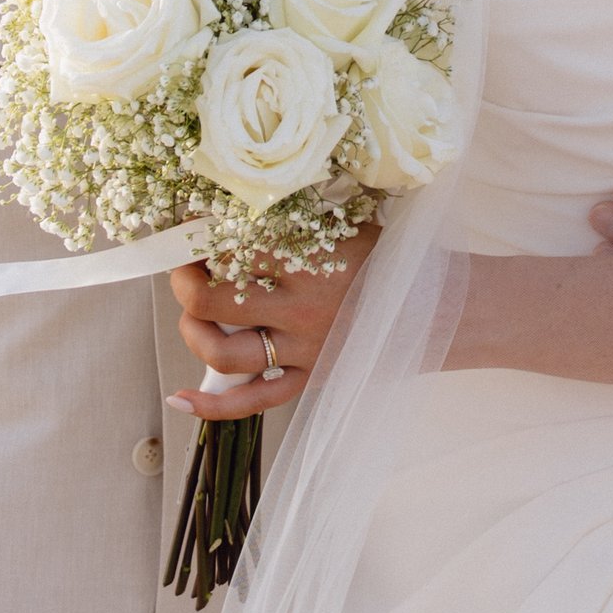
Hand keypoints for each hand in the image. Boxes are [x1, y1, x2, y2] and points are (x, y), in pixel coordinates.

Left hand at [168, 219, 382, 418]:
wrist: (433, 309)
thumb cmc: (386, 260)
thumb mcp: (344, 227)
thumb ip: (294, 222)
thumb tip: (235, 207)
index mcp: (308, 261)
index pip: (230, 247)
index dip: (200, 235)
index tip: (194, 228)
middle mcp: (299, 308)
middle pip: (211, 300)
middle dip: (184, 281)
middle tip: (184, 269)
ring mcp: (302, 349)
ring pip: (221, 351)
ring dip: (190, 330)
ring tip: (190, 313)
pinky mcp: (308, 379)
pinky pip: (251, 402)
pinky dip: (210, 406)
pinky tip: (179, 398)